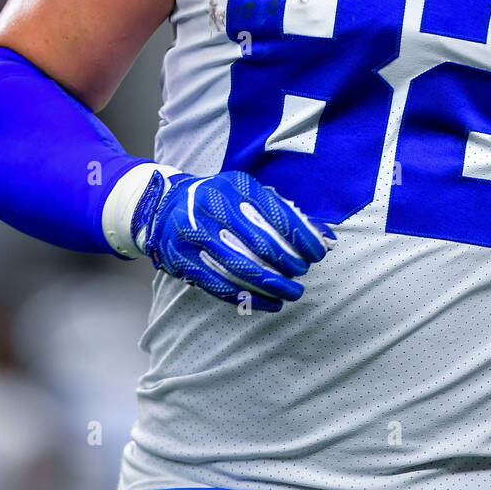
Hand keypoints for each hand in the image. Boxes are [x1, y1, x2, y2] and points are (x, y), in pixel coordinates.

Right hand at [131, 169, 334, 309]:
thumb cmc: (220, 201)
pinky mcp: (181, 259)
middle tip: (302, 275)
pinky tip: (269, 304)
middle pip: (259, 242)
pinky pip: (220, 285)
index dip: (301, 237)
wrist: (165, 206)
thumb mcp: (248, 194)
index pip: (276, 214)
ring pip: (240, 267)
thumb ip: (284, 212)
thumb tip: (325, 239)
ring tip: (292, 293)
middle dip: (287, 263)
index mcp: (235, 186)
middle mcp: (212, 206)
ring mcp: (194, 233)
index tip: (318, 254)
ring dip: (271, 285)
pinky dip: (248, 298)